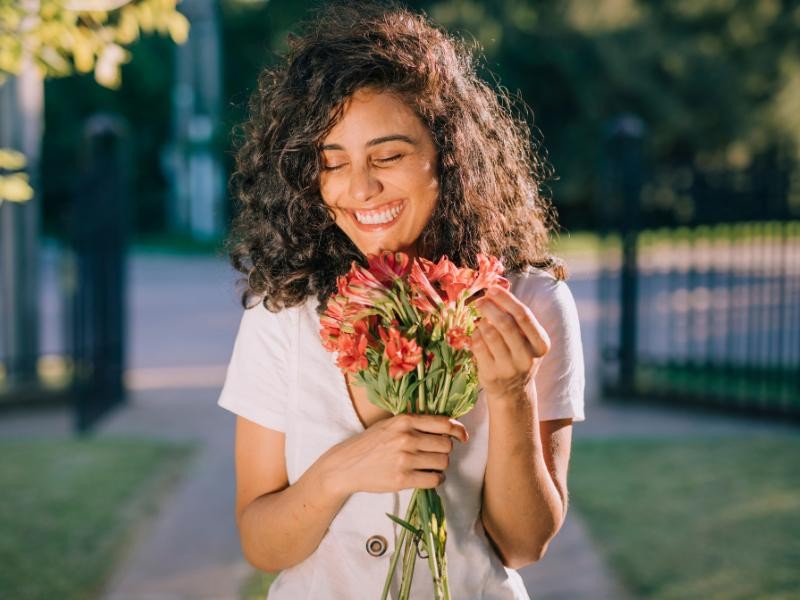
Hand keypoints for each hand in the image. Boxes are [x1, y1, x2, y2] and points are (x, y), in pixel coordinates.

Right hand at [325, 414, 468, 495]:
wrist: (346, 465)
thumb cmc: (369, 444)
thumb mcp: (390, 425)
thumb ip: (414, 424)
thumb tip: (446, 427)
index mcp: (404, 420)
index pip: (443, 423)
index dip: (458, 430)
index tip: (462, 436)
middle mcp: (406, 438)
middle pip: (446, 445)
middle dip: (445, 450)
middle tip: (434, 453)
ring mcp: (404, 459)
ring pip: (442, 462)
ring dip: (440, 466)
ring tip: (429, 466)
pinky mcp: (402, 479)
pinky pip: (434, 479)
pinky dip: (436, 479)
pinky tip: (427, 476)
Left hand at [470, 286, 550, 399]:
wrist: (513, 391)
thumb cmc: (517, 355)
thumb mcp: (526, 339)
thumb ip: (516, 319)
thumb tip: (494, 291)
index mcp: (541, 344)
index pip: (523, 315)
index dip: (505, 299)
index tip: (491, 289)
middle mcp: (527, 357)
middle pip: (506, 324)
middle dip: (490, 308)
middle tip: (479, 301)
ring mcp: (509, 368)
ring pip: (490, 334)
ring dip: (481, 322)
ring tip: (480, 320)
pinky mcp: (491, 375)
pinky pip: (478, 347)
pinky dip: (474, 335)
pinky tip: (476, 334)